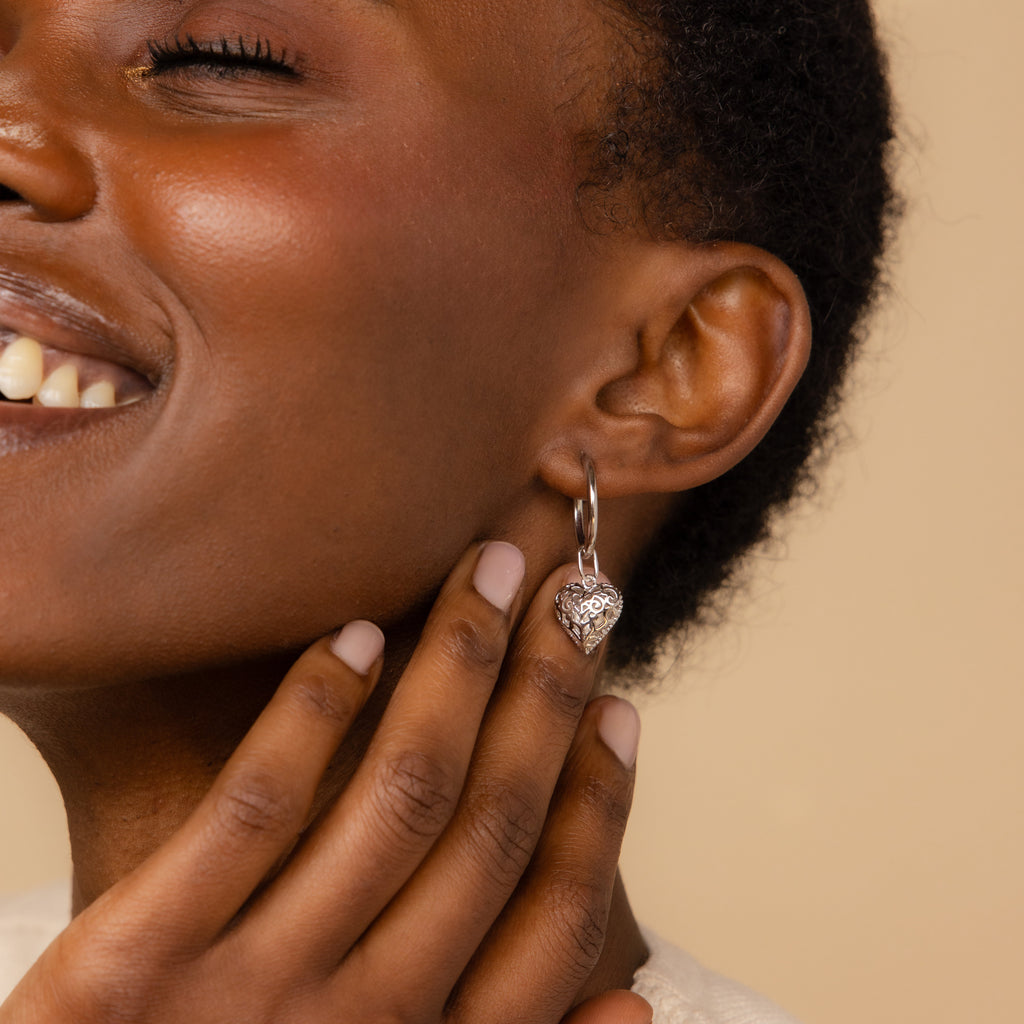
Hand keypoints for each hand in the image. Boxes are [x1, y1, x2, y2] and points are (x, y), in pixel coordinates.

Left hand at [2, 544, 645, 1022]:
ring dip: (455, 668)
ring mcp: (255, 992)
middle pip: (489, 825)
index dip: (600, 800)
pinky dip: (316, 711)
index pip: (557, 916)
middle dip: (545, 693)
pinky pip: (253, 808)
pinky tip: (356, 637)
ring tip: (484, 578)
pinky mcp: (140, 961)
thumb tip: (642, 1001)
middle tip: (572, 596)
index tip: (618, 706)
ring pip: (397, 795)